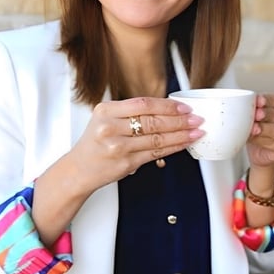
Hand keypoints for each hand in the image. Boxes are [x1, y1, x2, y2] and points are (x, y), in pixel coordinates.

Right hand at [68, 97, 204, 191]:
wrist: (78, 169)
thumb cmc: (95, 143)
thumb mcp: (105, 118)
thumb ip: (130, 111)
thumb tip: (166, 107)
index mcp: (106, 110)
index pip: (143, 104)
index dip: (167, 105)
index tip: (183, 106)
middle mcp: (110, 127)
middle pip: (153, 121)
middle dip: (179, 119)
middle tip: (196, 118)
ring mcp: (118, 147)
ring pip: (157, 138)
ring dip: (181, 135)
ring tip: (195, 131)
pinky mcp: (125, 163)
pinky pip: (155, 153)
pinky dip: (173, 148)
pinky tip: (183, 143)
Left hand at [246, 93, 273, 168]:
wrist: (260, 150)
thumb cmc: (261, 126)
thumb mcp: (259, 112)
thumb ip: (256, 107)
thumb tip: (245, 102)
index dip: (268, 100)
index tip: (258, 100)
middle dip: (266, 114)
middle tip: (256, 114)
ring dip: (263, 129)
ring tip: (253, 128)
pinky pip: (272, 144)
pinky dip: (259, 140)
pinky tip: (252, 137)